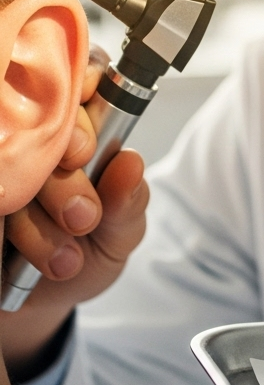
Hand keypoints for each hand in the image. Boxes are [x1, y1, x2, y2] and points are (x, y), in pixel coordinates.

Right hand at [1, 48, 148, 373]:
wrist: (41, 301)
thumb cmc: (89, 253)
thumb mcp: (120, 235)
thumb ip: (128, 204)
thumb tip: (131, 164)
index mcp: (89, 131)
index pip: (82, 83)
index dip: (79, 110)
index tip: (83, 150)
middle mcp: (40, 135)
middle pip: (41, 124)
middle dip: (62, 178)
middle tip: (83, 218)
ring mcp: (8, 159)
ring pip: (9, 161)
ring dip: (34, 218)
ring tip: (64, 259)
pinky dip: (8, 224)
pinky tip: (14, 252)